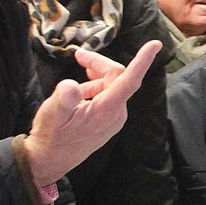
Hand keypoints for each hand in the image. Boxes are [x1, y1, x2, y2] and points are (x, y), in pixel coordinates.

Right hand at [24, 41, 161, 186]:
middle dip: (99, 63)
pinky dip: (96, 87)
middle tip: (78, 56)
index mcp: (106, 111)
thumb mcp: (52, 114)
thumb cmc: (51, 137)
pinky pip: (109, 96)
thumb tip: (71, 86)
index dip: (143, 61)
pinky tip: (80, 91)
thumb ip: (64, 98)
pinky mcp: (109, 121)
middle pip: (117, 77)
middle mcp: (116, 114)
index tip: (155, 44)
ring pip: (113, 85)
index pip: (130, 81)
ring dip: (96, 75)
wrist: (50, 160)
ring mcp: (114, 119)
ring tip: (78, 71)